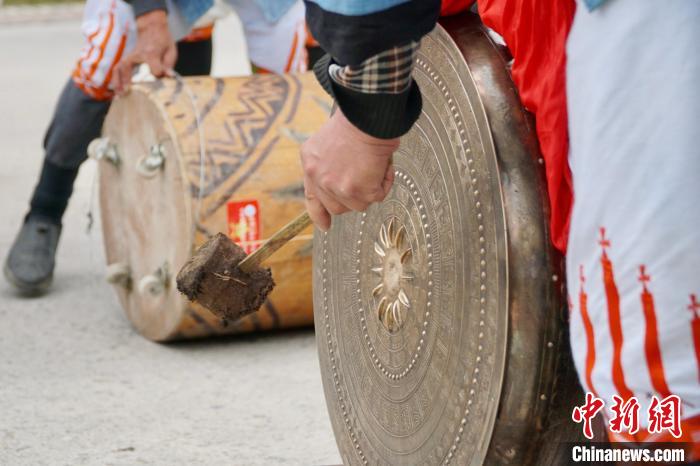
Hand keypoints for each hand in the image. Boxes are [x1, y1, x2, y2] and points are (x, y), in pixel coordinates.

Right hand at [114, 10, 175, 93]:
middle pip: (127, 67)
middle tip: (126, 93)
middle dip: (126, 80)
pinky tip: (116, 90)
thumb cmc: (163, 42)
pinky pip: (117, 69)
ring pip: (119, 68)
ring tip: (119, 95)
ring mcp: (130, 57)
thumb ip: (168, 65)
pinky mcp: (126, 59)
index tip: (164, 76)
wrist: (152, 29)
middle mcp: (137, 55)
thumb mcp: (170, 51)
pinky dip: (115, 79)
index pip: (155, 68)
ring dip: (117, 81)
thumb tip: (168, 76)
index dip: (160, 73)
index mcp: (151, 53)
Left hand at [301, 109, 398, 230]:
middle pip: (337, 207)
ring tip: (375, 165)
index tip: (325, 226)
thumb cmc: (355, 121)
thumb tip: (344, 177)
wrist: (366, 116)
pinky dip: (385, 181)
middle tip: (366, 179)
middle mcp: (319, 179)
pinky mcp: (359, 191)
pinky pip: (378, 196)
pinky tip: (383, 163)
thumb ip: (328, 163)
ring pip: (359, 204)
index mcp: (310, 164)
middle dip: (353, 198)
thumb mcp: (328, 141)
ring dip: (371, 188)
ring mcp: (338, 188)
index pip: (312, 198)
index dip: (320, 214)